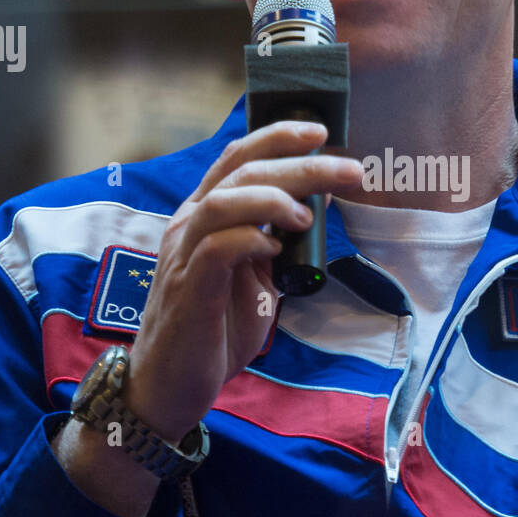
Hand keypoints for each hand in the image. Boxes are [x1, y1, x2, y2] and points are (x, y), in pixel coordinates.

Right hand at [122, 120, 362, 440]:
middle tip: (348, 170)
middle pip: (242, 173)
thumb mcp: (253, 278)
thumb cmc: (213, 330)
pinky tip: (274, 250)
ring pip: (223, 202)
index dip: (278, 138)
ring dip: (273, 199)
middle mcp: (189, 226)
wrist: (169, 385)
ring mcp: (184, 256)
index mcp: (205, 217)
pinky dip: (249, 241)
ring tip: (307, 216)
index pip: (238, 159)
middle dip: (300, 165)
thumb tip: (312, 210)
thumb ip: (273, 243)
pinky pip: (215, 250)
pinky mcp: (187, 290)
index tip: (321, 131)